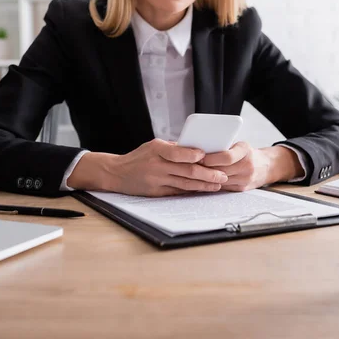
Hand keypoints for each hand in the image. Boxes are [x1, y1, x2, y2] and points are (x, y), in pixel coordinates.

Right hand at [67, 139, 227, 196]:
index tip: (206, 156)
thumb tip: (198, 150)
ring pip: (185, 184)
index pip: (177, 152)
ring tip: (218, 185)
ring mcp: (157, 181)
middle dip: (207, 174)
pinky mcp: (156, 193)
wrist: (116, 173)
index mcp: (157, 150)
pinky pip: (178, 193)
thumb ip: (174, 148)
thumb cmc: (138, 157)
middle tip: (222, 176)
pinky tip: (203, 191)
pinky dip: (192, 192)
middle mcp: (157, 166)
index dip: (192, 155)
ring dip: (204, 185)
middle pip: (187, 171)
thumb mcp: (153, 145)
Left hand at [201, 142, 303, 191]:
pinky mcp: (241, 189)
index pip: (227, 157)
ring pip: (220, 181)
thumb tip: (201, 148)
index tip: (198, 158)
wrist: (266, 166)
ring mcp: (245, 179)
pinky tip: (201, 181)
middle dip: (205, 169)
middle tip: (191, 167)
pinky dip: (212, 184)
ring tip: (193, 174)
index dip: (211, 158)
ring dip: (206, 178)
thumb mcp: (239, 145)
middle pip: (221, 170)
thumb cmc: (246, 153)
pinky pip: (223, 187)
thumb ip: (224, 146)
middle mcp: (247, 166)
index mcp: (246, 150)